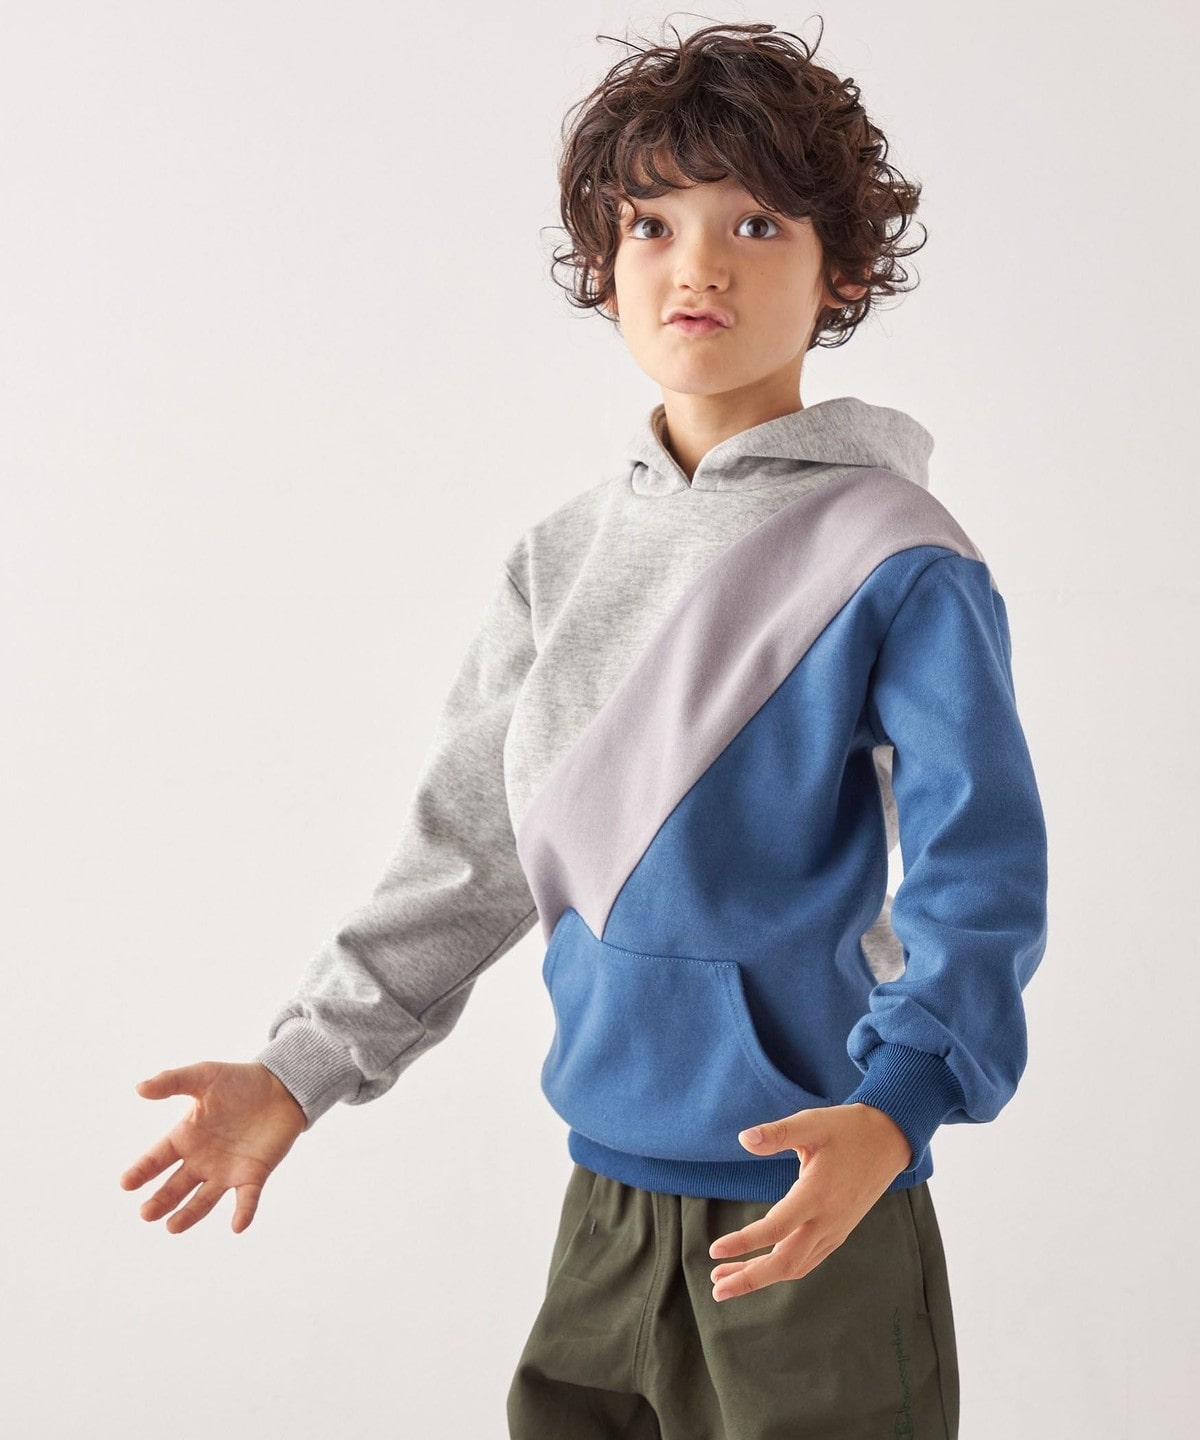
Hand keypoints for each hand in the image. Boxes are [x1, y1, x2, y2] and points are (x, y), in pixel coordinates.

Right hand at [120, 1061, 307, 1233]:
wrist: (281, 1086)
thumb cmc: (240, 1081)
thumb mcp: (204, 1075)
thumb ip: (172, 1081)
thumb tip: (140, 1087)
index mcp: (186, 1137)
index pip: (157, 1159)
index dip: (142, 1171)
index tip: (126, 1183)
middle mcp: (202, 1160)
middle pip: (175, 1186)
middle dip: (161, 1200)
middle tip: (147, 1214)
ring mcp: (227, 1170)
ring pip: (204, 1200)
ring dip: (189, 1214)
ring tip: (172, 1227)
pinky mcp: (254, 1175)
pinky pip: (247, 1199)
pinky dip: (243, 1212)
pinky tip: (238, 1225)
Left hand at [707, 1102, 912, 1302]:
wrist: (889, 1141)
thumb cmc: (847, 1128)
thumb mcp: (812, 1123)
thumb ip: (778, 1133)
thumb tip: (744, 1139)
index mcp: (818, 1194)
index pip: (776, 1228)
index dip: (745, 1242)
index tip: (715, 1250)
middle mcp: (827, 1220)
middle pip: (786, 1262)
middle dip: (749, 1279)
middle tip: (716, 1290)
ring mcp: (835, 1230)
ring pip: (795, 1266)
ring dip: (761, 1276)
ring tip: (726, 1280)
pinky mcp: (838, 1232)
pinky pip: (807, 1260)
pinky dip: (781, 1269)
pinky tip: (760, 1266)